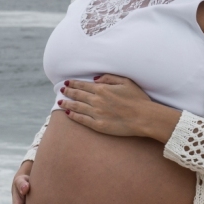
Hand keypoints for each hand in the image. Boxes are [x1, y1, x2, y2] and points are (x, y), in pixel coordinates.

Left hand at [58, 74, 181, 142]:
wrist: (144, 117)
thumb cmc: (138, 99)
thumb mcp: (126, 82)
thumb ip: (109, 78)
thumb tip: (96, 79)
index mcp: (103, 89)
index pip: (83, 85)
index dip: (73, 84)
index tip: (67, 82)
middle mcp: (97, 100)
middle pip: (77, 95)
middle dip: (68, 92)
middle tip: (61, 90)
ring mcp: (96, 113)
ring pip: (76, 107)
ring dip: (67, 103)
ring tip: (60, 102)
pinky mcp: (98, 125)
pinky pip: (82, 119)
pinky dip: (73, 115)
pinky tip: (68, 113)